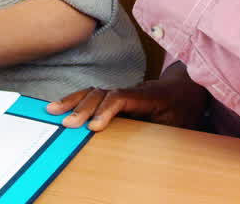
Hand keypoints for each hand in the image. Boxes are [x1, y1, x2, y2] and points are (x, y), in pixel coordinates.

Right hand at [46, 63, 207, 130]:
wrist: (186, 89)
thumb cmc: (183, 109)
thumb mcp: (179, 125)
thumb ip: (161, 133)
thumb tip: (148, 151)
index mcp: (150, 95)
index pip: (123, 97)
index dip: (107, 110)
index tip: (94, 126)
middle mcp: (132, 90)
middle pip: (103, 93)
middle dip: (84, 108)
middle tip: (68, 124)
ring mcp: (121, 91)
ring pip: (94, 92)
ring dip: (73, 102)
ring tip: (53, 111)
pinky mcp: (115, 96)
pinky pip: (93, 96)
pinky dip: (76, 101)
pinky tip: (60, 107)